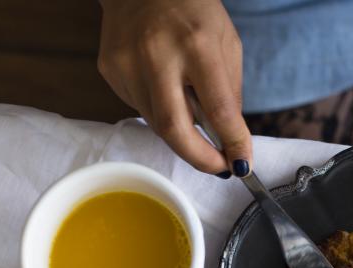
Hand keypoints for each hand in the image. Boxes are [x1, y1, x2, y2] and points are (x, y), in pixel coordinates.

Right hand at [98, 0, 250, 174]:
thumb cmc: (192, 10)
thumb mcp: (226, 43)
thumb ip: (229, 93)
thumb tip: (230, 141)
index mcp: (196, 44)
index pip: (218, 110)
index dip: (233, 144)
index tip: (242, 164)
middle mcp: (157, 55)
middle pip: (176, 131)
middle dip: (201, 159)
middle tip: (218, 168)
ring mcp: (127, 63)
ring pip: (157, 124)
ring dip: (182, 132)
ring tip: (192, 111)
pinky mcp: (110, 70)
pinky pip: (140, 108)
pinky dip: (160, 109)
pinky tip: (164, 85)